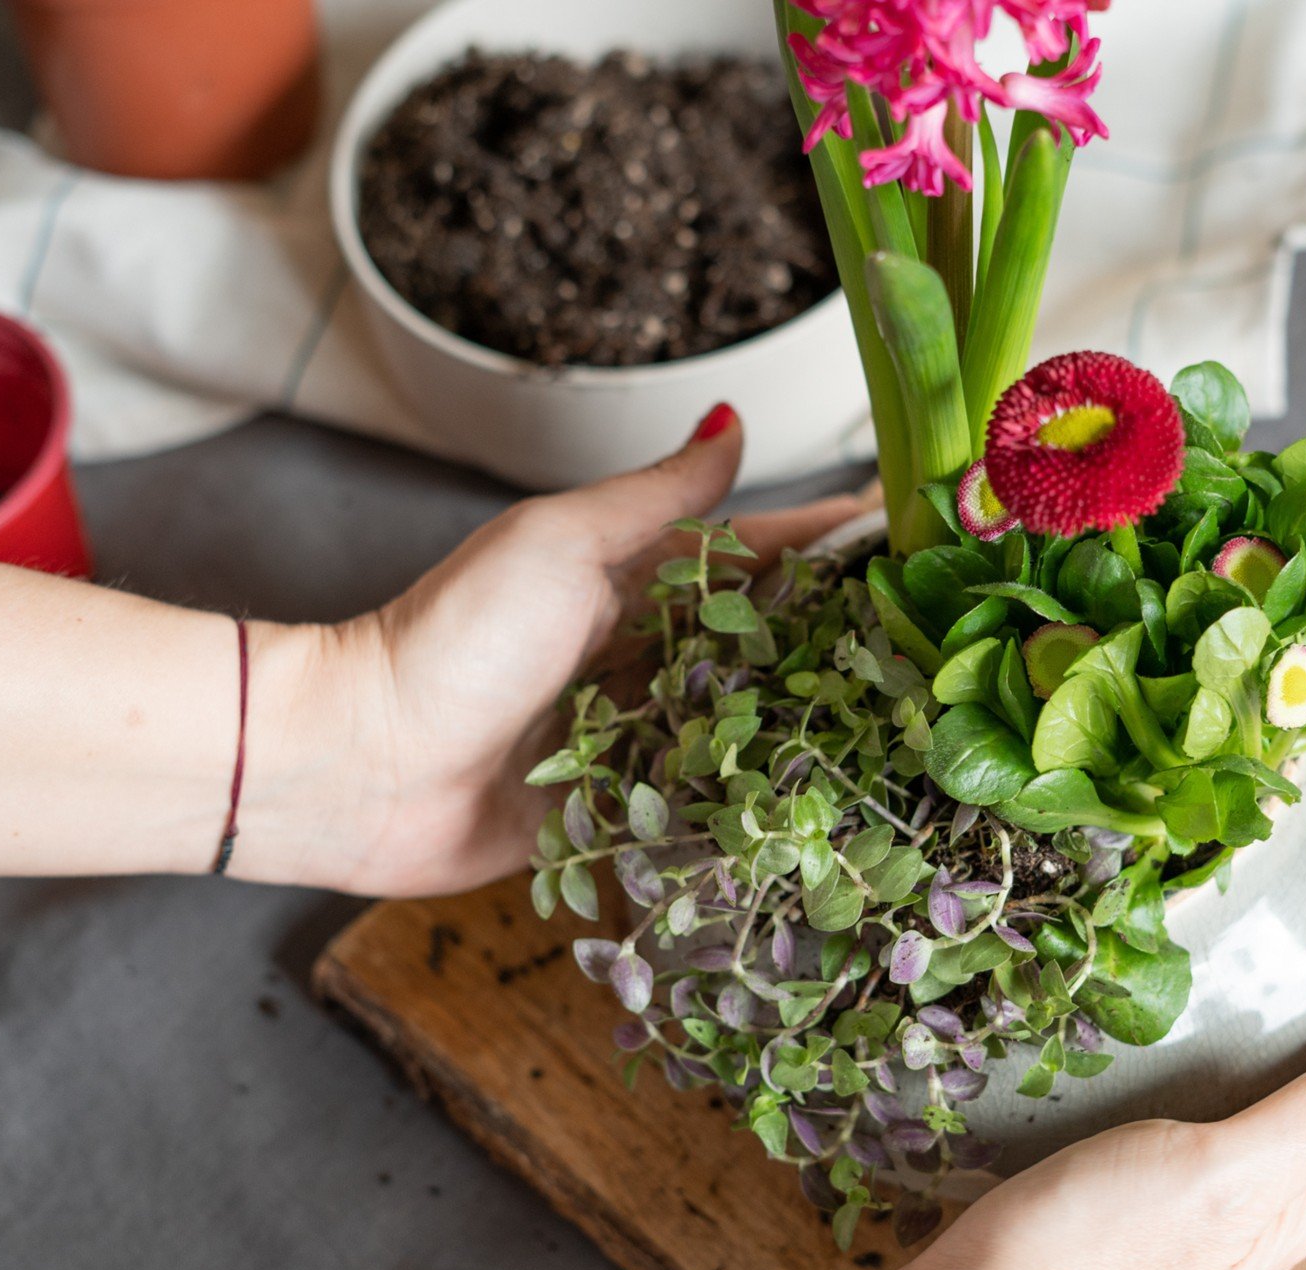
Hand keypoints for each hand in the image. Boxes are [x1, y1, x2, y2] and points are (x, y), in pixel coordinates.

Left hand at [236, 407, 862, 895]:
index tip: (923, 538)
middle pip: (772, 646)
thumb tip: (733, 419)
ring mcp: (640, 740)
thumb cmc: (451, 639)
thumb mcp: (561, 545)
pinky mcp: (622, 813)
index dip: (837, 546)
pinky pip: (705, 809)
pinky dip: (757, 807)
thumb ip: (657, 499)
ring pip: (752, 730)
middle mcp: (650, 659)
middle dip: (852, 643)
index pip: (762, 556)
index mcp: (638, 584)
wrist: (357, 763)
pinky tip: (832, 815)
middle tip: (948, 648)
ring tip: (920, 731)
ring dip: (818, 729)